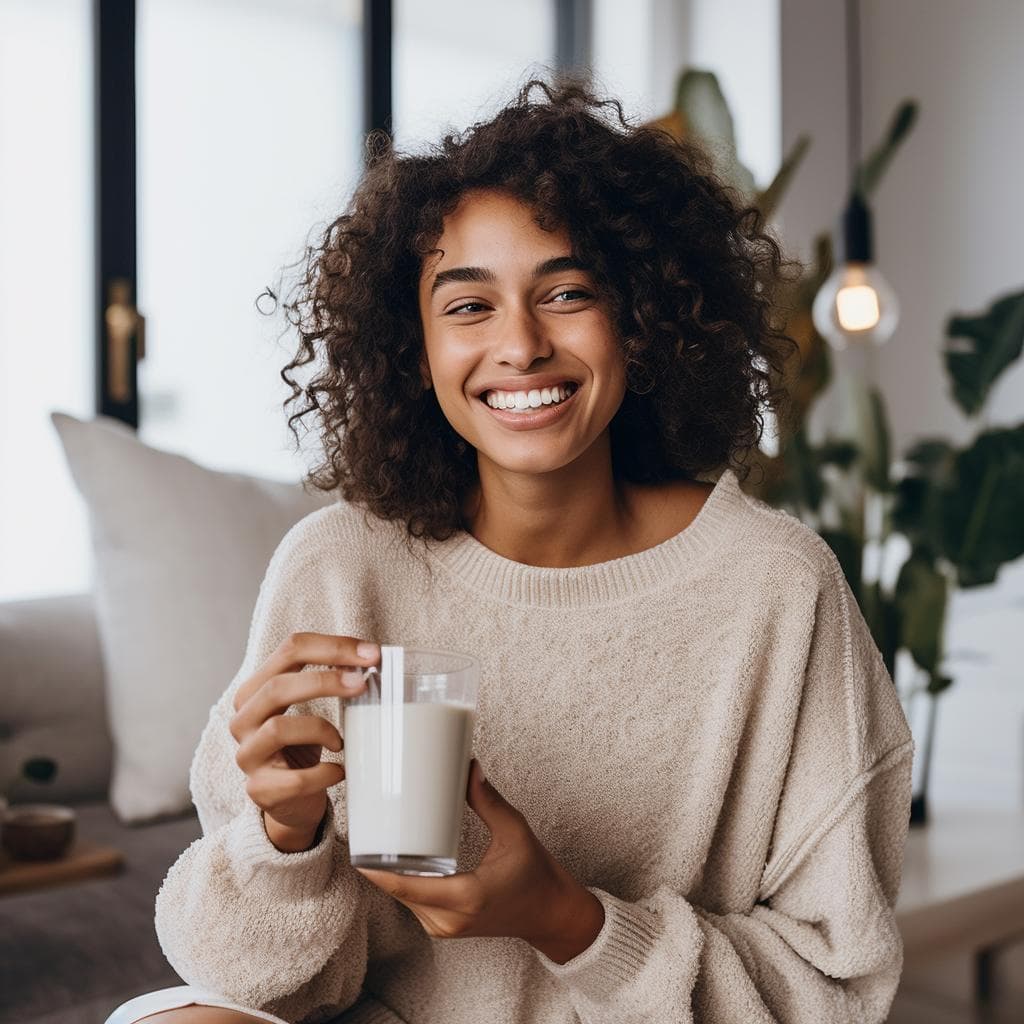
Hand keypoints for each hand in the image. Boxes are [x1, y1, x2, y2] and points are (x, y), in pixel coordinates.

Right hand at [229, 632, 379, 849]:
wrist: (291, 799)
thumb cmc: (305, 744)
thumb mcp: (310, 707)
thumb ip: (329, 680)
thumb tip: (373, 658)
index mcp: (256, 689)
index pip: (290, 651)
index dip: (333, 646)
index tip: (372, 654)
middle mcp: (243, 719)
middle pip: (277, 686)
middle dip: (326, 681)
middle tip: (362, 684)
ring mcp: (247, 755)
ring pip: (278, 729)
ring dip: (320, 730)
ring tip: (340, 740)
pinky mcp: (259, 790)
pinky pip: (295, 779)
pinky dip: (324, 772)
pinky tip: (338, 771)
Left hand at [355, 759, 605, 962]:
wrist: (552, 914)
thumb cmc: (537, 874)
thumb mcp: (514, 831)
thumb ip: (488, 800)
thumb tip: (468, 767)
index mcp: (466, 897)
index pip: (408, 888)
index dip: (378, 872)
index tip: (358, 852)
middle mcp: (451, 919)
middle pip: (400, 892)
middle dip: (379, 865)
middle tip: (367, 828)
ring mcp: (446, 928)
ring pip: (405, 900)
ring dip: (389, 876)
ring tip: (377, 841)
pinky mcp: (446, 926)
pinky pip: (415, 905)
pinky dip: (404, 885)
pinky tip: (396, 862)